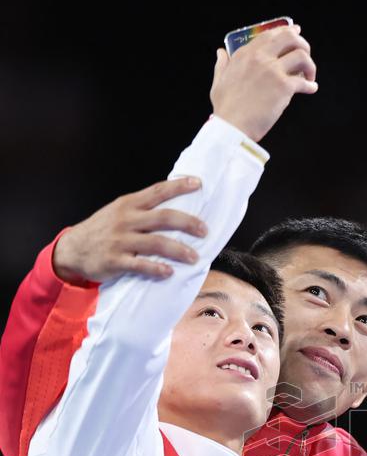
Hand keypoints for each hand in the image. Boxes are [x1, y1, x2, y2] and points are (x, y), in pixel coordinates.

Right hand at [52, 177, 207, 285]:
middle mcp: (126, 220)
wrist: (73, 249)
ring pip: (155, 242)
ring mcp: (120, 240)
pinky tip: (169, 272)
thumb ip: (142, 209)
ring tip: (195, 257)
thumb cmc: (102, 230)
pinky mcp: (115, 261)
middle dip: (187, 223)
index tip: (199, 183)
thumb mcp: (118, 212)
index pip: (157, 191)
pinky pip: (139, 265)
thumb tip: (173, 208)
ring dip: (178, 250)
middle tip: (204, 231)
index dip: (178, 186)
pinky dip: (156, 268)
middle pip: (163, 217)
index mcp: (128, 205)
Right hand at [210, 24, 317, 141]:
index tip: (296, 33)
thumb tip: (221, 53)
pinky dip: (310, 85)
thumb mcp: (219, 81)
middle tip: (305, 55)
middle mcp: (260, 57)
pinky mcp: (283, 87)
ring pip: (301, 55)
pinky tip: (311, 89)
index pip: (270, 34)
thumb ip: (222, 64)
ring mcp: (273, 71)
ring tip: (309, 76)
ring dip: (309, 65)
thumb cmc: (226, 108)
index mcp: (245, 54)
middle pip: (289, 37)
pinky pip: (304, 81)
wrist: (233, 126)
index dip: (287, 31)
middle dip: (302, 44)